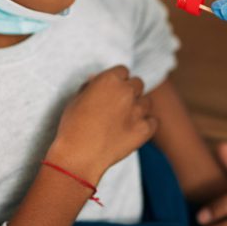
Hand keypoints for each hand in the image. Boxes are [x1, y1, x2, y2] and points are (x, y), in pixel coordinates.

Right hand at [48, 65, 157, 182]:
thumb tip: (96, 80)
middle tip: (119, 106)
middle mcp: (127, 91)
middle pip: (138, 84)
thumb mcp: (77, 99)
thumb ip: (92, 86)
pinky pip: (153, 122)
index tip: (112, 91)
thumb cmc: (73, 126)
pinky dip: (146, 125)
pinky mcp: (144, 129)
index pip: (123, 71)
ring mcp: (138, 110)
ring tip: (124, 121)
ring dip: (138, 108)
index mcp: (110, 79)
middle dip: (130, 92)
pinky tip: (134, 131)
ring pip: (147, 102)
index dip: (117, 80)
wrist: (79, 154)